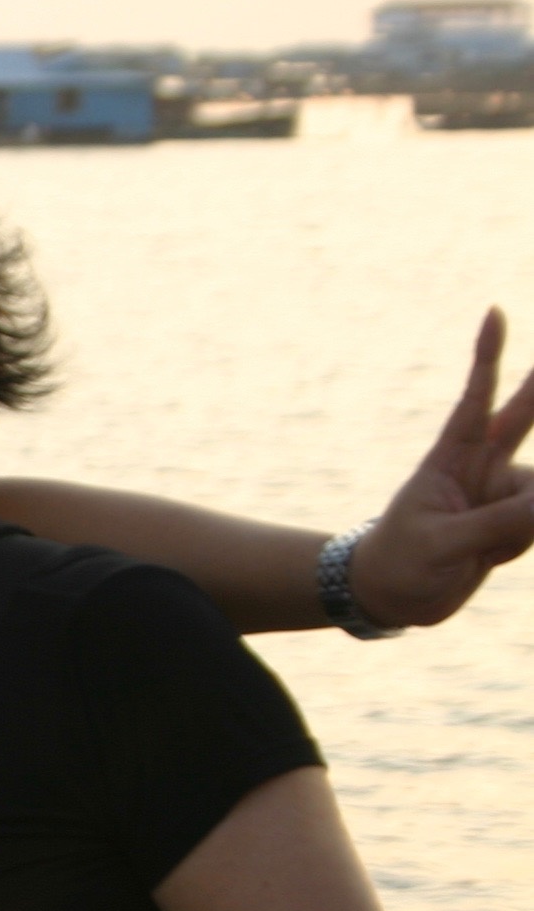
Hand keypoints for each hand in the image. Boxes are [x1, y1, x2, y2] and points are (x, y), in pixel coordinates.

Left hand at [358, 309, 533, 628]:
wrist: (391, 597)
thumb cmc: (400, 563)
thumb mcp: (442, 545)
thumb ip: (497, 525)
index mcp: (450, 458)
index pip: (474, 400)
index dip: (486, 358)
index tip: (494, 313)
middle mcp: (482, 467)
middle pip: (524, 416)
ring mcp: (501, 492)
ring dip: (522, 525)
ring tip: (483, 551)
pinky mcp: (514, 521)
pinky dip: (519, 544)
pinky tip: (489, 558)